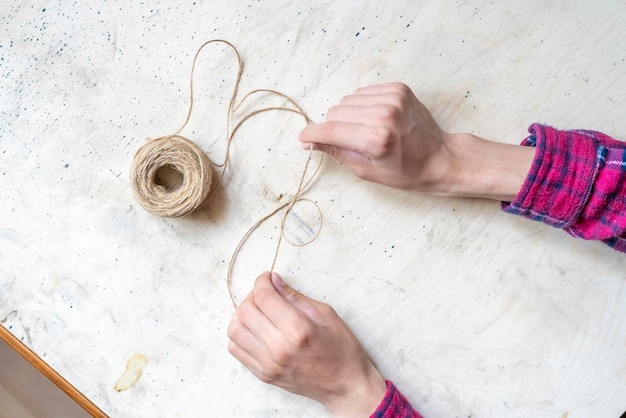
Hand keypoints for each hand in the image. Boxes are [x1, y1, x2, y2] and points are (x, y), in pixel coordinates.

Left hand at [227, 272, 386, 417]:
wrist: (345, 386)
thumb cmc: (342, 349)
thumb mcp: (326, 315)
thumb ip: (295, 297)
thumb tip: (274, 281)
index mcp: (298, 330)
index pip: (264, 298)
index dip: (262, 282)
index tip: (267, 278)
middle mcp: (279, 349)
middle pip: (245, 312)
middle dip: (252, 295)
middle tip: (265, 293)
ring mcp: (269, 364)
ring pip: (235, 330)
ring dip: (243, 314)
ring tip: (259, 311)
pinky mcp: (263, 375)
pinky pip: (236, 349)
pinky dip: (241, 333)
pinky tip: (256, 329)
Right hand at [299, 82, 534, 200]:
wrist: (441, 157)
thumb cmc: (407, 172)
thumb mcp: (367, 171)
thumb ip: (336, 152)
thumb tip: (310, 142)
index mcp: (376, 139)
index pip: (331, 130)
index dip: (312, 134)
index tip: (303, 138)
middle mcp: (384, 114)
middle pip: (336, 112)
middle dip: (337, 127)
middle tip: (353, 142)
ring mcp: (393, 98)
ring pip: (348, 100)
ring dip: (351, 115)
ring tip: (368, 131)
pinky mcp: (399, 88)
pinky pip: (364, 92)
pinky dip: (364, 106)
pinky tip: (378, 119)